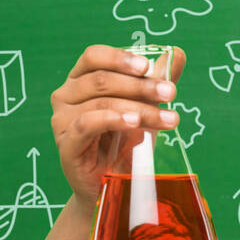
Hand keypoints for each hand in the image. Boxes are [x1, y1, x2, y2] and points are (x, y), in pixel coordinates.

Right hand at [49, 45, 186, 211]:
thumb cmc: (125, 146)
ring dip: (139, 108)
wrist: (112, 187)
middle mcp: (65, 96)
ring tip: (167, 118)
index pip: (94, 57)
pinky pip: (87, 124)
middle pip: (101, 80)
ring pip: (101, 102)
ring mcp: (62, 120)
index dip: (120, 58)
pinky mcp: (66, 144)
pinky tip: (134, 123)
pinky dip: (112, 119)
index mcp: (80, 81)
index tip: (149, 66)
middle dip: (140, 86)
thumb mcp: (145, 110)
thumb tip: (177, 53)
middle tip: (170, 93)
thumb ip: (157, 82)